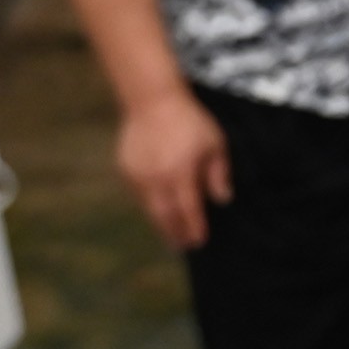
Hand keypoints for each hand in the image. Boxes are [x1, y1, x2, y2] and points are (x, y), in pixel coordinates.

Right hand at [117, 87, 229, 250]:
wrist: (153, 101)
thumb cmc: (191, 121)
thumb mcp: (215, 144)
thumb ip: (218, 173)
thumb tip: (222, 200)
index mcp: (181, 173)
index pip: (188, 210)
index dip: (194, 228)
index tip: (199, 242)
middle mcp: (156, 179)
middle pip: (165, 216)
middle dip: (174, 233)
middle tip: (182, 247)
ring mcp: (138, 175)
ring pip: (148, 208)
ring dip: (160, 222)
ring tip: (170, 234)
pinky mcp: (125, 169)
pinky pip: (138, 195)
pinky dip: (148, 205)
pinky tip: (157, 209)